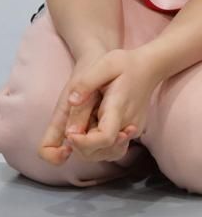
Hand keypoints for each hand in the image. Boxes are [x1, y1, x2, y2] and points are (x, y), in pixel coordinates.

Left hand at [38, 49, 162, 163]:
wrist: (149, 68)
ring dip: (87, 149)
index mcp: (119, 107)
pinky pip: (112, 147)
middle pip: (104, 151)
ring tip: (76, 132)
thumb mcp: (104, 65)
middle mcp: (128, 124)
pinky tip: (87, 132)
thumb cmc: (125, 63)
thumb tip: (71, 101)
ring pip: (108, 153)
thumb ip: (86, 83)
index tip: (69, 134)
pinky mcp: (130, 131)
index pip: (105, 137)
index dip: (84, 142)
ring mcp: (131, 130)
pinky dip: (97, 146)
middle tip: (67, 133)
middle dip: (81, 148)